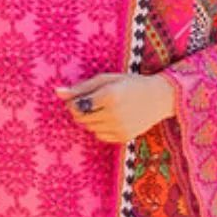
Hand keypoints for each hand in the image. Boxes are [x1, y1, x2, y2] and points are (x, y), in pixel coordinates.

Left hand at [54, 70, 175, 143]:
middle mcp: (114, 114)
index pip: (76, 106)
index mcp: (109, 95)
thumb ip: (82, 87)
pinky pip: (100, 136)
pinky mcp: (123, 137)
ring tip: (104, 109)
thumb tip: (57, 92)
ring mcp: (119, 128)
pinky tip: (111, 118)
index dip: (73, 102)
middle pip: (81, 119)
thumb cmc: (131, 84)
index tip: (80, 96)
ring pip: (89, 128)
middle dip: (81, 111)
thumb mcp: (107, 79)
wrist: (159, 97)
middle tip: (91, 102)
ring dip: (91, 120)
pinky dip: (100, 128)